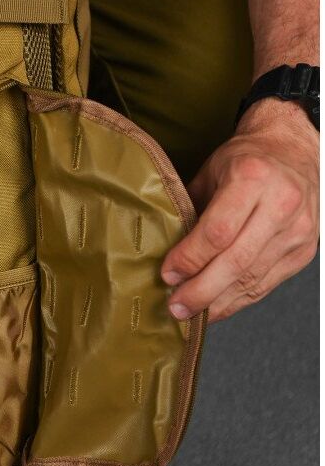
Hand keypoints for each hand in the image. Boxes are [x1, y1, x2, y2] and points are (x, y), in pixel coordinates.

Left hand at [161, 98, 318, 321]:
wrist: (293, 151)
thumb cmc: (246, 160)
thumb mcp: (211, 171)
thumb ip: (191, 208)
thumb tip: (162, 249)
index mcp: (253, 178)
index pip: (218, 231)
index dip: (190, 258)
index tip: (167, 274)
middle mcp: (280, 205)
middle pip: (236, 261)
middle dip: (201, 290)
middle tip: (175, 307)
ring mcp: (297, 231)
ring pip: (252, 278)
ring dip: (218, 302)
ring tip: (190, 314)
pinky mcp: (304, 251)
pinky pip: (267, 284)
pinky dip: (239, 300)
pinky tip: (216, 308)